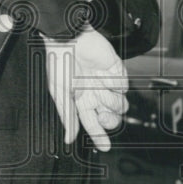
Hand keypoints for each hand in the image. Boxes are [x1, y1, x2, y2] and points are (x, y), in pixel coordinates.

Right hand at [42, 28, 128, 150]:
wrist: (68, 36)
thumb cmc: (59, 61)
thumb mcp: (60, 93)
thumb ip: (68, 117)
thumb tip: (69, 138)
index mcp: (80, 101)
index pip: (92, 124)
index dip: (99, 137)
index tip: (105, 147)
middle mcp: (94, 93)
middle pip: (111, 118)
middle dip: (109, 120)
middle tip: (102, 114)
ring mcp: (106, 82)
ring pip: (120, 104)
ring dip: (112, 100)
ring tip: (100, 88)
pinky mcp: (115, 70)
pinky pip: (124, 85)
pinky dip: (115, 83)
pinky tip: (103, 75)